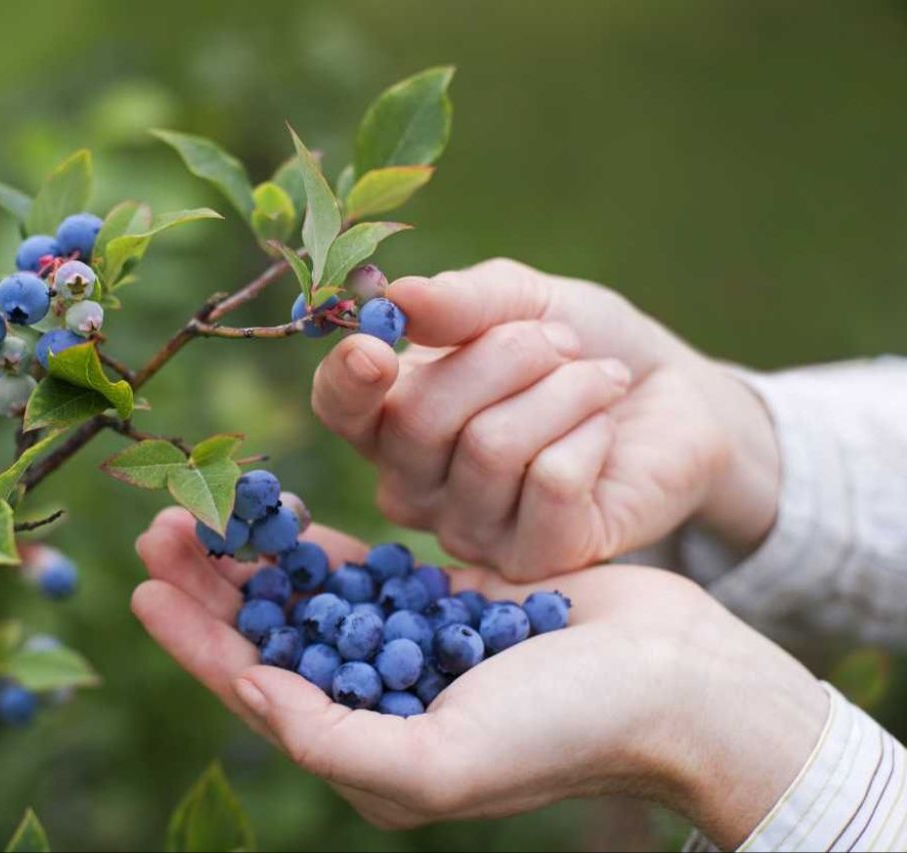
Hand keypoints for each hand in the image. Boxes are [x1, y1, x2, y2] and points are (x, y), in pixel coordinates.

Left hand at [131, 508, 825, 847]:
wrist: (673, 681)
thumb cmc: (565, 731)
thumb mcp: (440, 760)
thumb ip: (334, 738)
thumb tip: (252, 693)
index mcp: (368, 753)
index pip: (255, 692)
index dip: (194, 641)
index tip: (142, 587)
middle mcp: (379, 703)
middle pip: (270, 637)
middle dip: (211, 587)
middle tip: (159, 527)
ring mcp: (409, 649)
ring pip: (307, 598)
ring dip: (253, 557)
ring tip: (200, 510)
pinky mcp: (443, 602)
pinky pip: (362, 569)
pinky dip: (317, 544)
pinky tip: (279, 513)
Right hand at [312, 259, 780, 579]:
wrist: (673, 398)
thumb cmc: (580, 346)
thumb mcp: (523, 301)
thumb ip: (461, 302)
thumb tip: (399, 298)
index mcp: (391, 417)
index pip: (338, 409)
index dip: (347, 381)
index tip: (376, 348)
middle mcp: (415, 485)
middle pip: (420, 419)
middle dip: (505, 356)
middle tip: (561, 343)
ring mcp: (470, 531)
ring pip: (491, 448)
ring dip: (563, 390)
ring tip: (599, 380)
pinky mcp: (536, 560)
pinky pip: (551, 484)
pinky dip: (590, 435)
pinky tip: (604, 433)